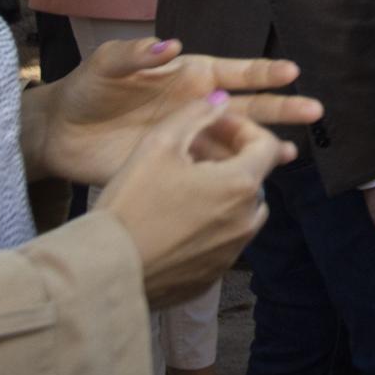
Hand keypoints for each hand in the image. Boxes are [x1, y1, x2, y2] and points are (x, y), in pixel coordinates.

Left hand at [24, 37, 322, 186]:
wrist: (62, 133)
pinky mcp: (180, 166)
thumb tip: (171, 46)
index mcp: (192, 75)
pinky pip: (218, 169)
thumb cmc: (89, 89)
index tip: (292, 72)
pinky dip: (240, 173)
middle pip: (252, 106)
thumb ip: (137, 54)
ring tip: (294, 153)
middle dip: (283, 108)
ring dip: (267, 145)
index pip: (237, 72)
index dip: (264, 72)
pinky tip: (261, 179)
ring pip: (241, 141)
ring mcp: (194, 137)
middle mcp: (202, 105)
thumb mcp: (108, 64)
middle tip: (314, 111)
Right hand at [96, 96, 289, 308]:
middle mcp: (246, 220)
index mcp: (241, 185)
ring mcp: (232, 251)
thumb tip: (221, 100)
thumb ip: (195, 114)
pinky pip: (223, 240)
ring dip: (223, 192)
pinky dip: (210, 224)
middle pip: (255, 178)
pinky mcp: (214, 274)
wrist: (106, 271)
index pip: (267, 145)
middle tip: (195, 153)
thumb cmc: (131, 203)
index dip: (242, 128)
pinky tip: (176, 220)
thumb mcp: (158, 144)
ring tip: (185, 185)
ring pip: (241, 210)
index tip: (215, 125)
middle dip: (232, 159)